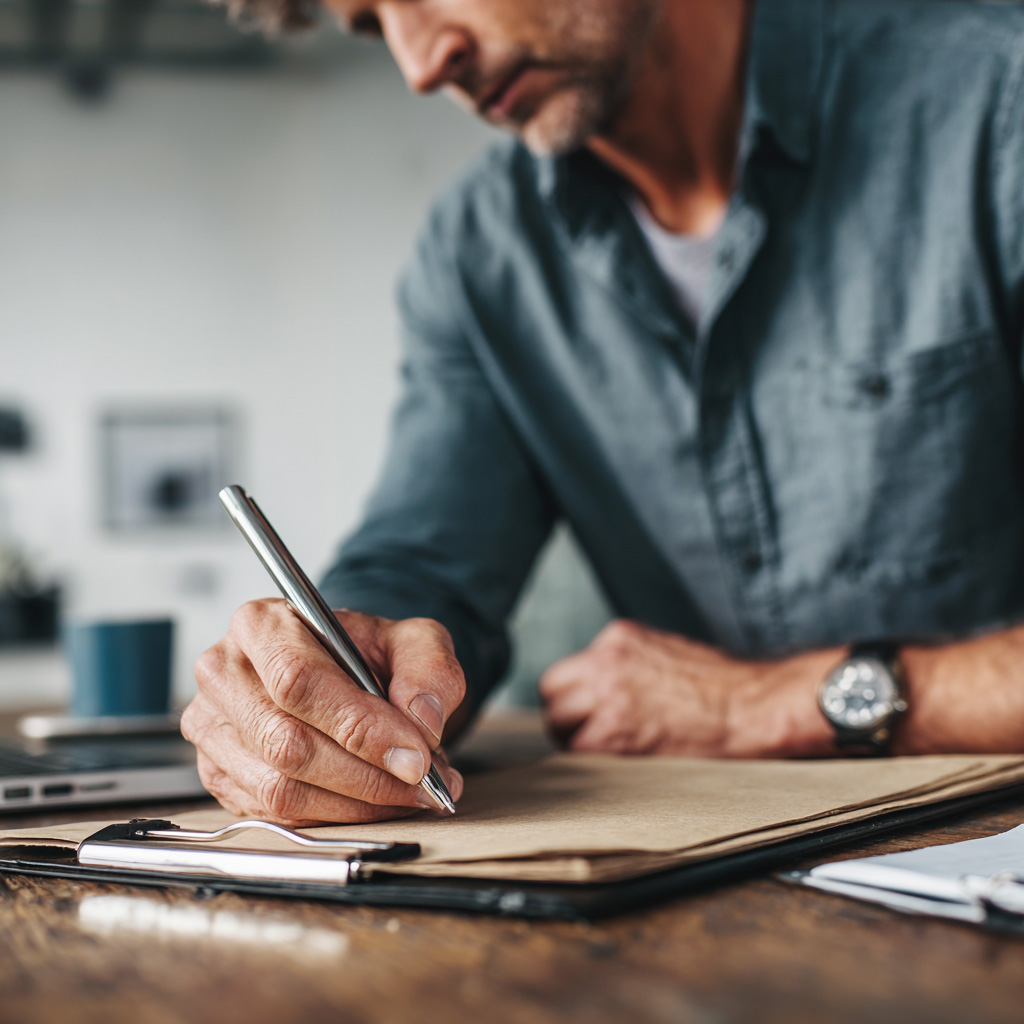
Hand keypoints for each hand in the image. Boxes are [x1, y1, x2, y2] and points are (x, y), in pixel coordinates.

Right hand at [182, 600, 465, 825]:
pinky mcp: (217, 774)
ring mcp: (211, 728)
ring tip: (406, 794)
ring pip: (279, 789)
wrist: (337, 668)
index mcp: (262, 625)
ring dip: (354, 804)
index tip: (415, 757)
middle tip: (421, 784)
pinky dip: (333, 817)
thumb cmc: (364, 651)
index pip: (299, 681)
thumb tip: (422, 721)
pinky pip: (275, 814)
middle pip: (286, 743)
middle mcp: (224, 674)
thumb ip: (428, 669)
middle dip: (366, 776)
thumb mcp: (411, 639)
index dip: (360, 727)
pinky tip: (372, 803)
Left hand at [539, 620, 838, 757]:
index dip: (577, 694)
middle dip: (567, 714)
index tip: (592, 710)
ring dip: (576, 738)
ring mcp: (606, 696)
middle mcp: (605, 662)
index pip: (570, 668)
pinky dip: (594, 761)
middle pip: (552, 692)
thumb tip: (605, 686)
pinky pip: (579, 753)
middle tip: (592, 733)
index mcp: (618, 639)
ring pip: (558, 723)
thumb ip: (628, 664)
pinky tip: (623, 761)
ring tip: (611, 749)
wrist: (752, 707)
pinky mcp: (613, 733)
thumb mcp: (666, 653)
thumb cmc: (723, 687)